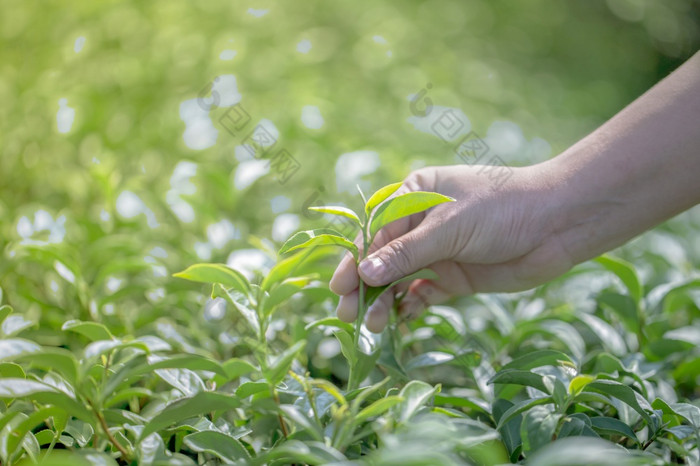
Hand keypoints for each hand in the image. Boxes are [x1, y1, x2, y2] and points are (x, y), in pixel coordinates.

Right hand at [329, 164, 573, 332]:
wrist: (557, 224)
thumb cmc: (500, 209)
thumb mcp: (449, 227)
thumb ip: (406, 253)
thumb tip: (364, 275)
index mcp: (413, 196)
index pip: (374, 232)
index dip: (355, 260)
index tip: (340, 288)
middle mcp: (420, 225)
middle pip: (383, 259)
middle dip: (365, 286)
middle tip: (347, 315)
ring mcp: (438, 252)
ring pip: (400, 280)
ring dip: (385, 301)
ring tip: (372, 325)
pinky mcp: (454, 277)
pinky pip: (423, 294)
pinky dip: (410, 307)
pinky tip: (400, 320)